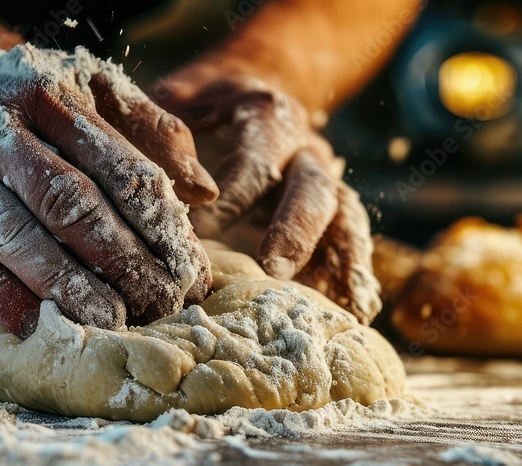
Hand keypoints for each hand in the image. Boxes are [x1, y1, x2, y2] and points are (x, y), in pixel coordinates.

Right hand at [0, 42, 217, 335]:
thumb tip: (205, 191)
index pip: (115, 165)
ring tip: (110, 322)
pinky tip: (38, 326)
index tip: (189, 266)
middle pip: (67, 202)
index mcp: (47, 94)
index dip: (157, 222)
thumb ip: (149, 132)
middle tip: (160, 303)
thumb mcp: (85, 90)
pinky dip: (2, 297)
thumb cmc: (20, 96)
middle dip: (120, 260)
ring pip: (14, 235)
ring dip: (67, 285)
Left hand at [161, 73, 381, 323]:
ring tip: (338, 303)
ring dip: (341, 260)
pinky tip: (353, 314)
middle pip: (312, 189)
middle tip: (274, 267)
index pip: (255, 161)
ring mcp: (322, 183)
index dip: (232, 196)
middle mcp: (304, 150)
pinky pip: (348, 244)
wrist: (236, 96)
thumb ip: (168, 136)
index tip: (203, 231)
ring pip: (344, 218)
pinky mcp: (327, 214)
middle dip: (296, 229)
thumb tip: (181, 191)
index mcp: (267, 116)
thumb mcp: (175, 102)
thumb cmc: (195, 106)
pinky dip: (352, 276)